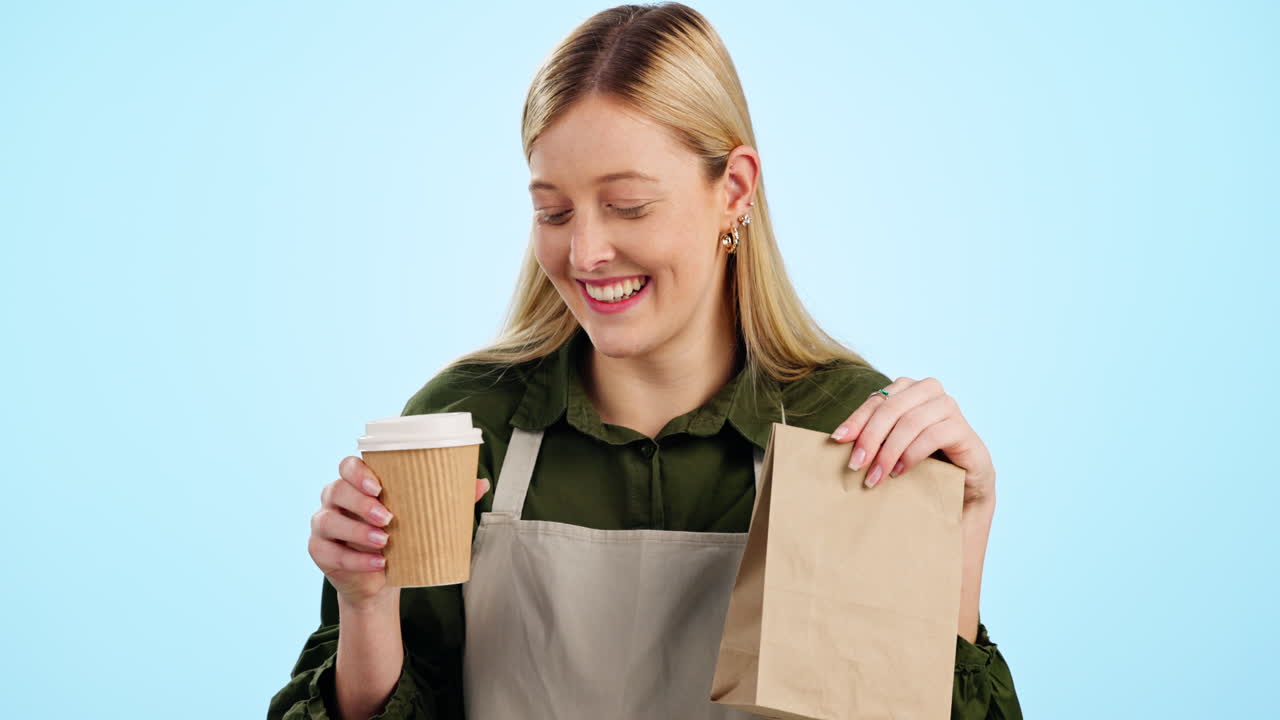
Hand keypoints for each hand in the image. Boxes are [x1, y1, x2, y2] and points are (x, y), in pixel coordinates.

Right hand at [309, 455, 490, 607]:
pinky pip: (328, 551)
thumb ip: (447, 498)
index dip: (358, 472)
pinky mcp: (319, 551)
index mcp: (356, 483)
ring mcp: (323, 525)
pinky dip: (354, 559)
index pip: (347, 466)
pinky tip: (377, 564)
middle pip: (336, 490)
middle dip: (361, 503)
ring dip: (357, 531)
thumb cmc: (401, 538)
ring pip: (328, 520)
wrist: (381, 579)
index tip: (378, 486)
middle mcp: (334, 499)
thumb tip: (481, 482)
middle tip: (388, 518)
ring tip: (384, 542)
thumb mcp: (421, 518)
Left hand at [829, 376, 994, 507]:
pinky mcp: (963, 428)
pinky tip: (899, 471)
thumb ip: (873, 433)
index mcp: (908, 387)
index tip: (837, 440)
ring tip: (875, 476)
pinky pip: (932, 436)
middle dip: (870, 438)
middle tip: (856, 464)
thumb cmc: (923, 457)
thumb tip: (838, 438)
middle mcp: (929, 390)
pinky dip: (911, 455)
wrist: (962, 480)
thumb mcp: (893, 442)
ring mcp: (949, 406)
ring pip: (910, 422)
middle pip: (891, 409)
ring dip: (888, 452)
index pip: (876, 400)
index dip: (856, 420)